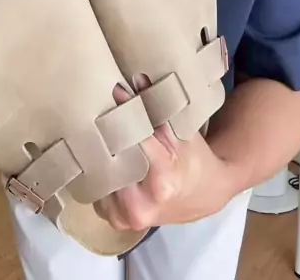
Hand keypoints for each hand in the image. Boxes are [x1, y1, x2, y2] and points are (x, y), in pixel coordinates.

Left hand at [94, 85, 232, 230]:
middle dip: (105, 134)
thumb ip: (157, 109)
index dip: (124, 114)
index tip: (115, 91)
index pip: (134, 141)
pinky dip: (99, 170)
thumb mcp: (183, 133)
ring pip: (99, 176)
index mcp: (162, 182)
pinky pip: (98, 189)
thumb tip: (134, 79)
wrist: (204, 194)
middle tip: (98, 108)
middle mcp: (141, 206)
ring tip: (96, 129)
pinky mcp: (116, 221)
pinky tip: (99, 153)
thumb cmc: (195, 160)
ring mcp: (125, 218)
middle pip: (110, 160)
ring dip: (98, 153)